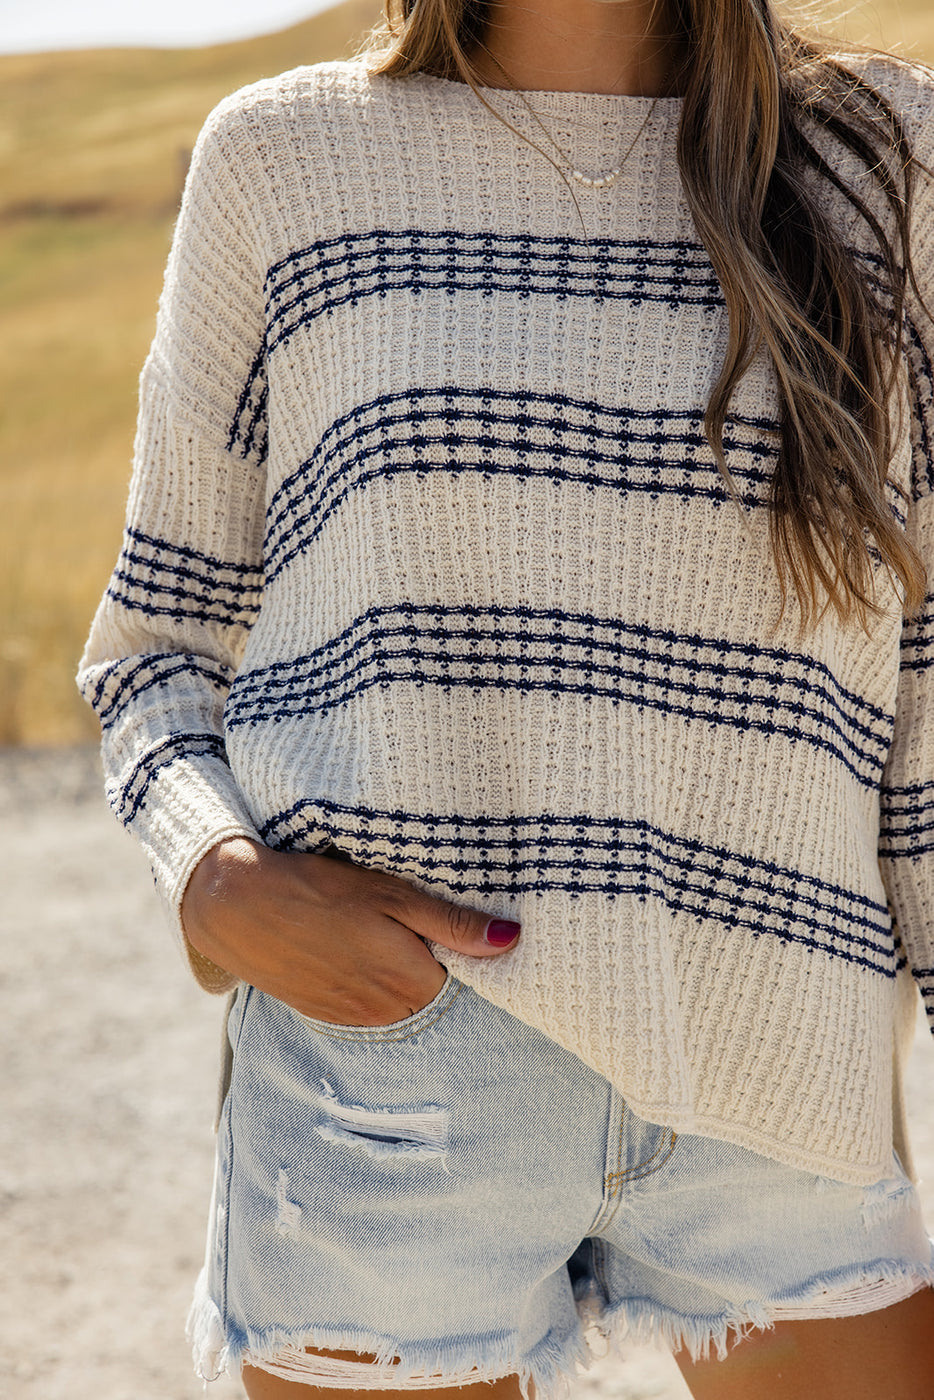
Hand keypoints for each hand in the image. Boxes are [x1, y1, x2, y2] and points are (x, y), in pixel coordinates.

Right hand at [180, 838, 519, 1024]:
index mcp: (410, 984)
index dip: (468, 952)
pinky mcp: (324, 1013)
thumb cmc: (318, 889)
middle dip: (437, 963)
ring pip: (400, 1000)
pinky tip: (356, 947)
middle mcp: (385, 1013)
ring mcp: (352, 1018)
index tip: (465, 925)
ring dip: (401, 972)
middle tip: (425, 922)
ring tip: (385, 932)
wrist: (235, 906)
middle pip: (433, 993)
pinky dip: (371, 981)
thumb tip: (510, 941)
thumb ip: (451, 924)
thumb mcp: (391, 895)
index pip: (466, 981)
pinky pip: (366, 1004)